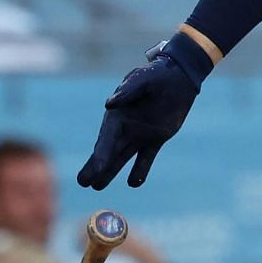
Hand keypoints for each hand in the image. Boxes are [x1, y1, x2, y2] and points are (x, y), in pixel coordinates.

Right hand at [77, 42, 203, 189]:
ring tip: (97, 187)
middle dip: (96, 167)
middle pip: (108, 152)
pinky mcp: (157, 138)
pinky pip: (147, 157)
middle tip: (83, 183)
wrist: (178, 77)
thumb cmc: (156, 75)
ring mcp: (140, 135)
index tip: (93, 171)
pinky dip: (141, 169)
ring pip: (122, 157)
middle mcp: (125, 128)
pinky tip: (135, 183)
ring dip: (111, 172)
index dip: (99, 156)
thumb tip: (109, 104)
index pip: (106, 140)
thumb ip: (128, 91)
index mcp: (117, 116)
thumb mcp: (142, 80)